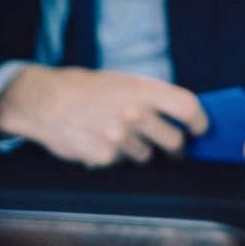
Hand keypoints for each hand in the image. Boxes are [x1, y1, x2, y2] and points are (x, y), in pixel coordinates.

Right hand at [0, 65, 208, 166]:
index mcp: (142, 89)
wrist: (45, 101)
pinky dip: (114, 157)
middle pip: (174, 141)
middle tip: (171, 148)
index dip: (199, 122)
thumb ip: (152, 97)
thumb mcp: (122, 81)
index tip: (199, 130)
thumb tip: (183, 116)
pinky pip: (121, 164)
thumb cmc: (86, 89)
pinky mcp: (104, 157)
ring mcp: (119, 137)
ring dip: (139, 150)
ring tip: (118, 135)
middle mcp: (134, 113)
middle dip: (175, 147)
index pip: (188, 107)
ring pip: (147, 156)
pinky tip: (100, 142)